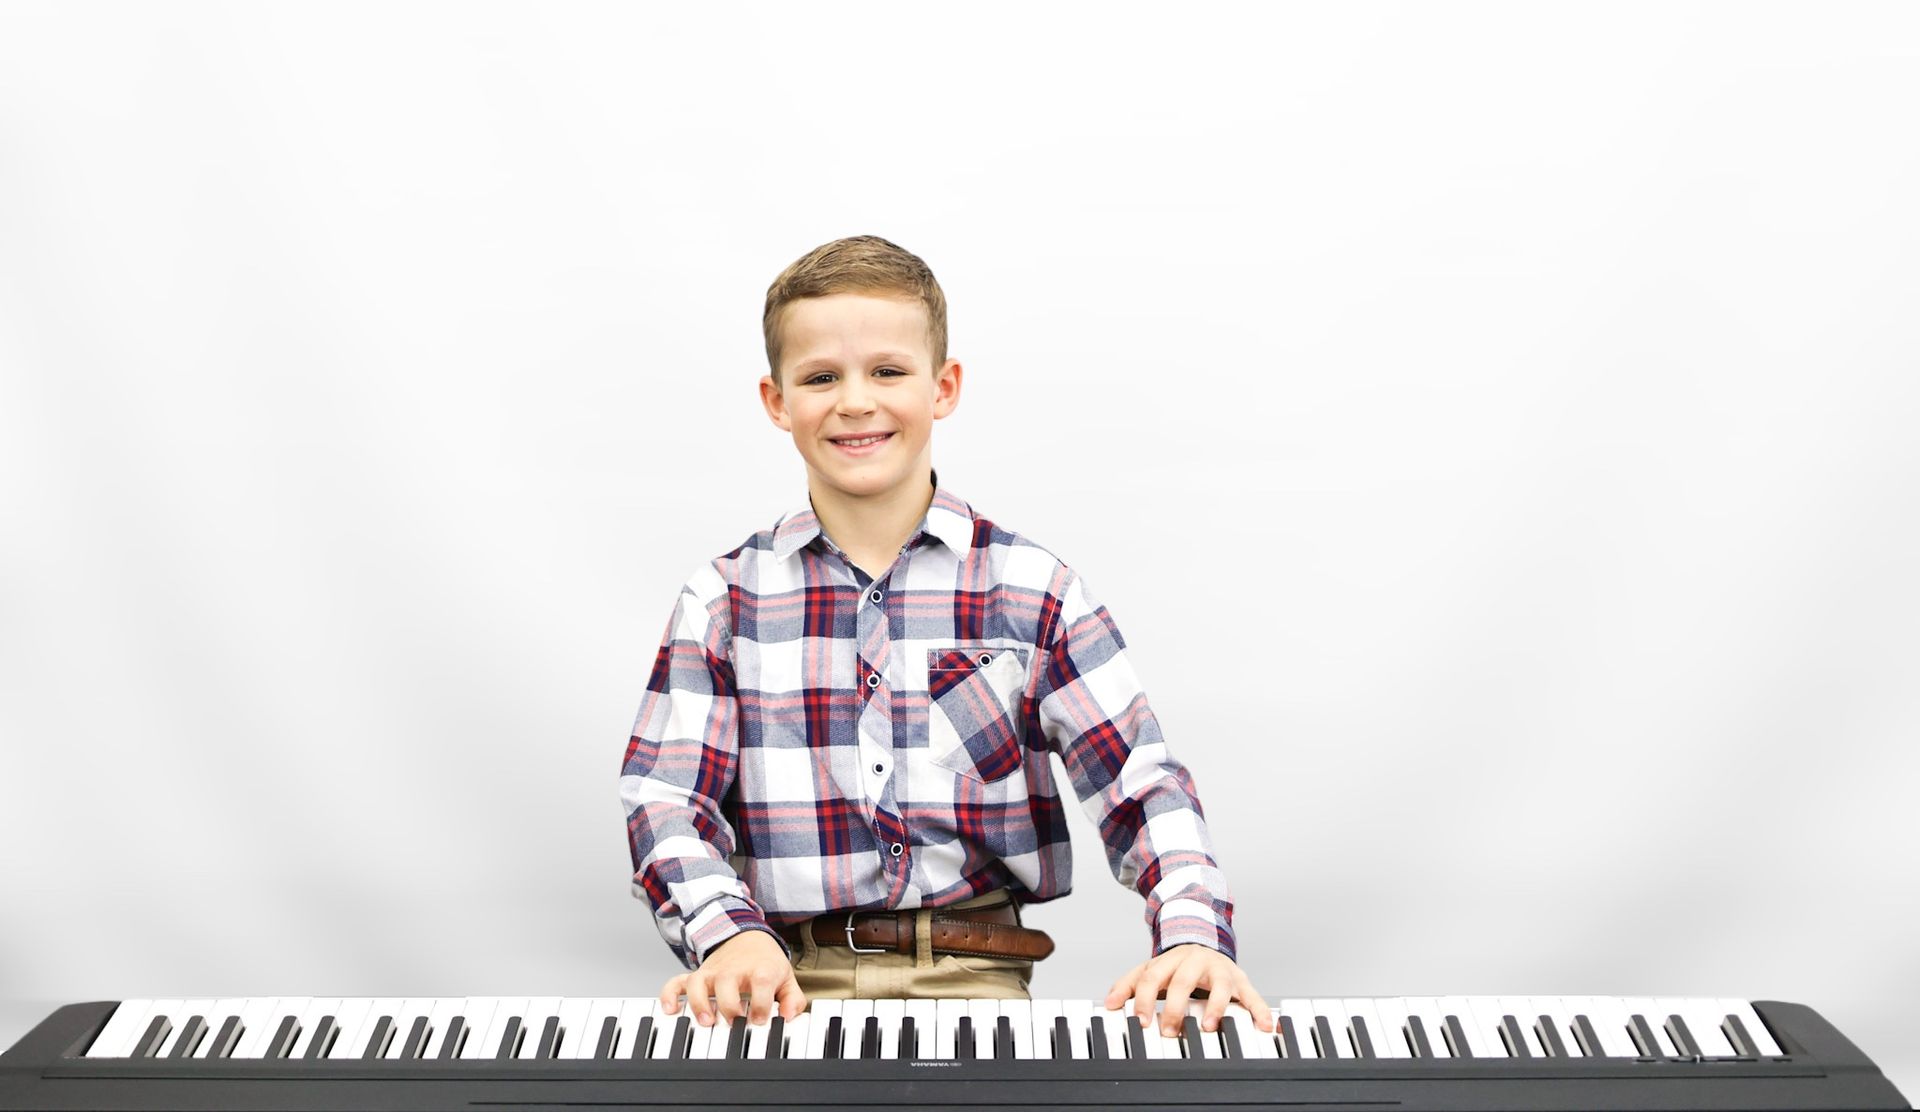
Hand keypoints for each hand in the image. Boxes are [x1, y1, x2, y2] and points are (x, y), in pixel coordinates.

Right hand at [658, 929, 806, 1026]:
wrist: (746, 936)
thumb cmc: (765, 962)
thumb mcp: (785, 977)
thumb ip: (792, 999)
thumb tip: (788, 1017)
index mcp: (759, 968)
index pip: (760, 982)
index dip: (760, 1004)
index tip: (759, 1019)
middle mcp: (734, 969)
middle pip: (727, 983)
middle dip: (730, 1007)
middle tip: (735, 1023)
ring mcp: (713, 972)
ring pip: (699, 983)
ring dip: (700, 1003)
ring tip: (706, 1021)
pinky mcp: (699, 975)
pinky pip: (677, 982)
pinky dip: (670, 994)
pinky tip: (670, 1010)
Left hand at [1104, 943, 1273, 1036]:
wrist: (1205, 943)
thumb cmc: (1176, 966)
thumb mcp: (1151, 970)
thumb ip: (1129, 985)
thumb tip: (1109, 1003)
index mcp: (1170, 959)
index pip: (1153, 977)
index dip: (1145, 999)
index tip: (1141, 1022)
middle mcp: (1195, 961)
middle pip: (1183, 980)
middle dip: (1175, 1007)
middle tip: (1168, 1031)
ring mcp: (1220, 970)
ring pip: (1220, 985)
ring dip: (1215, 1006)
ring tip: (1209, 1026)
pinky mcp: (1241, 980)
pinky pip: (1253, 995)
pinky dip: (1260, 1010)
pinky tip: (1264, 1025)